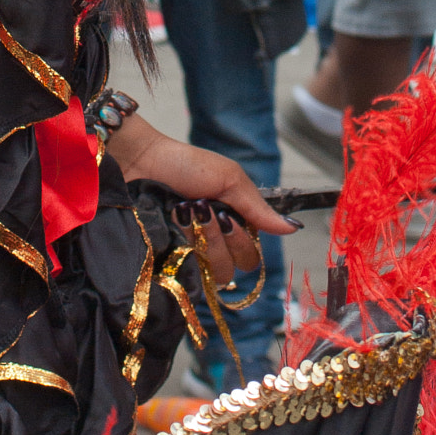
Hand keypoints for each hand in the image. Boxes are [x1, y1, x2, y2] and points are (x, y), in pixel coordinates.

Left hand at [110, 116, 297, 283]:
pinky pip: (189, 274)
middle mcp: (213, 244)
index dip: (243, 240)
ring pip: (215, 274)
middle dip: (223, 239)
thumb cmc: (185, 165)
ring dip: (205, 241)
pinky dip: (185, 249)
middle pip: (236, 269)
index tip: (229, 215)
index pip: (252, 256)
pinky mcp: (168, 259)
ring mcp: (190, 254)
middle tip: (205, 211)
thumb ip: (258, 208)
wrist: (142, 160)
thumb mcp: (228, 179)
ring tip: (187, 214)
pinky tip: (175, 226)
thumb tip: (293, 229)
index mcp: (233, 226)